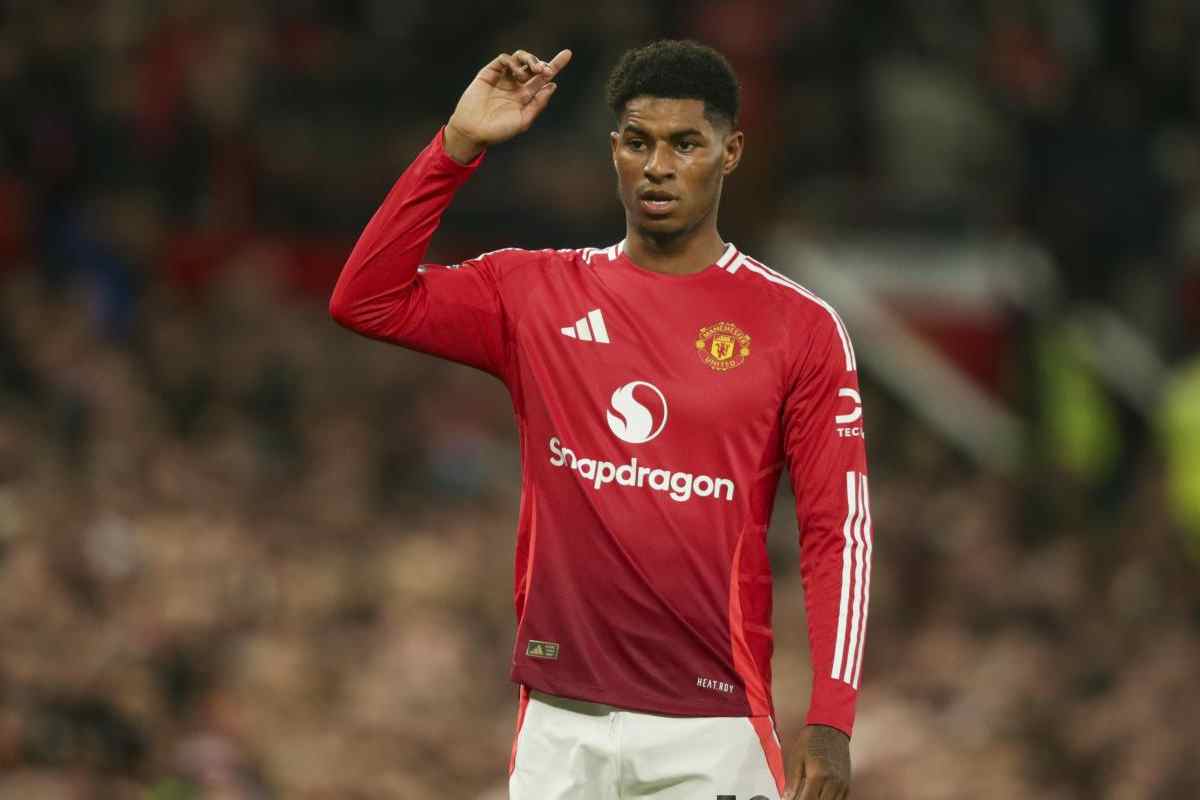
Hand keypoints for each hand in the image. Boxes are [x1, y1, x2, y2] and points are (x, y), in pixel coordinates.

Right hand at [444, 48, 572, 162]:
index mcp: (525, 96)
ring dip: (529, 60)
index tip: (568, 54)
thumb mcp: (524, 120)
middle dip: (542, 63)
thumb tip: (552, 85)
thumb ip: (538, 103)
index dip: (556, 65)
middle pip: (533, 65)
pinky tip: (517, 73)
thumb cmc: (498, 131)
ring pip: (519, 58)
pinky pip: (504, 60)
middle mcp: (515, 85)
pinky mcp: (489, 73)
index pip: (543, 77)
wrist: (474, 131)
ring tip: (533, 70)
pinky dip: (513, 62)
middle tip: (544, 71)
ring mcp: (502, 78)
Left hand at [782, 724, 850, 799]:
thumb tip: (786, 798)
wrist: (831, 728)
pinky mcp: (847, 785)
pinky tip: (820, 796)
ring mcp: (842, 785)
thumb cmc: (812, 740)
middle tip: (799, 797)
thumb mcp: (796, 758)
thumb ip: (792, 782)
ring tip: (809, 795)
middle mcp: (834, 783)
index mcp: (819, 776)